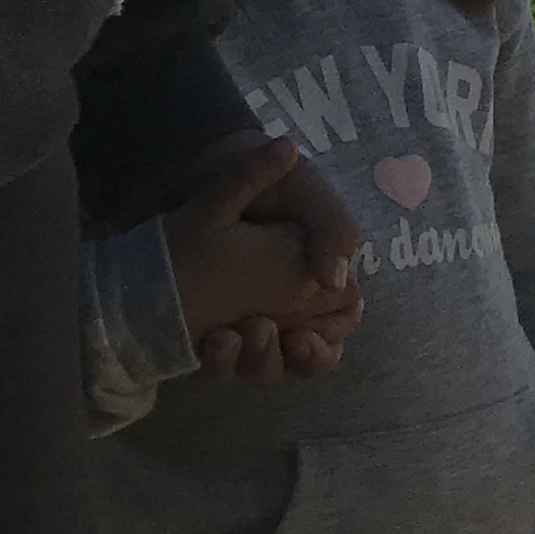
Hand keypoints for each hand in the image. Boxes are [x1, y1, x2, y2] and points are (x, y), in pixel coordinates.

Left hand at [173, 138, 363, 379]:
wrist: (199, 165)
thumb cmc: (264, 181)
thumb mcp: (308, 192)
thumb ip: (331, 232)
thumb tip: (334, 282)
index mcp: (318, 282)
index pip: (335, 331)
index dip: (325, 345)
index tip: (304, 337)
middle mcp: (287, 308)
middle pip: (302, 360)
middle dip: (291, 360)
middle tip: (276, 338)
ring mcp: (247, 319)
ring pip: (263, 367)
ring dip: (256, 361)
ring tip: (234, 336)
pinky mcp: (210, 326)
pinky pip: (222, 365)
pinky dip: (221, 361)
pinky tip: (213, 339)